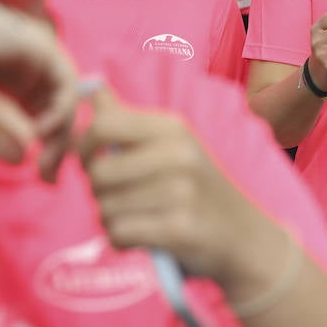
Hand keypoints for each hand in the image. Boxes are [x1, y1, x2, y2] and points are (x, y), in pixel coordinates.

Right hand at [0, 0, 80, 181]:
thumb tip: (23, 160)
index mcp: (15, 80)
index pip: (45, 114)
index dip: (49, 146)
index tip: (42, 176)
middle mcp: (33, 67)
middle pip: (61, 109)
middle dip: (61, 146)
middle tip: (49, 177)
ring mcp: (40, 55)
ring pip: (68, 98)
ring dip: (62, 132)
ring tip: (45, 159)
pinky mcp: (42, 46)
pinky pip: (65, 83)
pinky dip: (59, 110)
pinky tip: (39, 130)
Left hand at [79, 88, 283, 289]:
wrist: (243, 234)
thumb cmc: (196, 185)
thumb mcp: (171, 142)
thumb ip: (126, 118)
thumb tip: (92, 87)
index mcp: (173, 127)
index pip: (103, 126)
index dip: (83, 146)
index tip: (90, 161)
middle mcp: (178, 154)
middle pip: (98, 172)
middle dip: (97, 190)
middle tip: (119, 196)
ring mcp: (181, 192)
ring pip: (105, 207)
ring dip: (110, 218)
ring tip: (136, 216)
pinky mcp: (178, 228)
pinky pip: (118, 234)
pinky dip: (121, 240)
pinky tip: (141, 235)